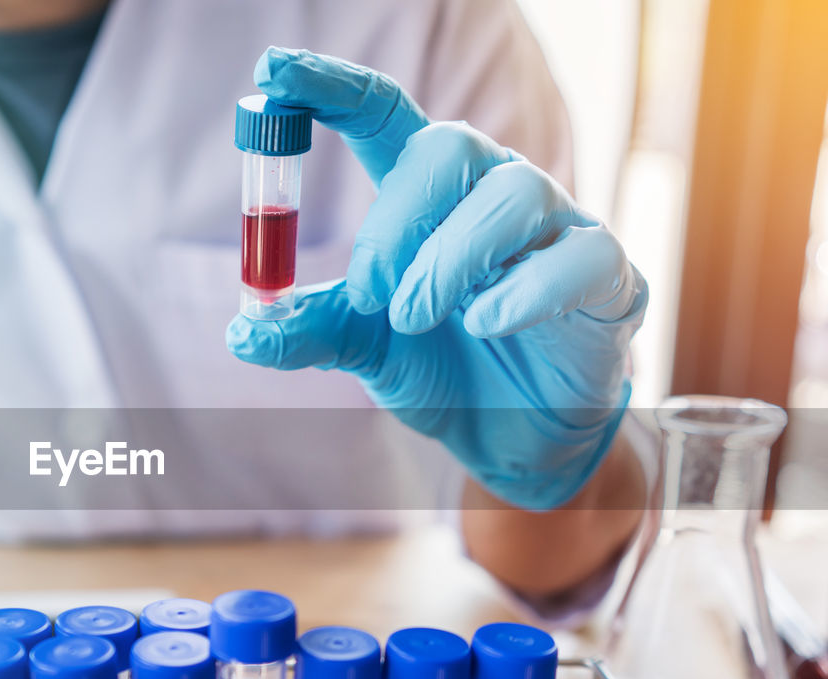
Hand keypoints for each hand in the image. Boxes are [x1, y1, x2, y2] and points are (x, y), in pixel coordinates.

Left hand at [227, 48, 647, 510]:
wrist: (513, 438)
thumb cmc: (443, 369)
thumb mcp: (364, 348)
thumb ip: (310, 330)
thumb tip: (242, 331)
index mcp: (428, 195)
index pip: (383, 114)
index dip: (330, 87)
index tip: (275, 69)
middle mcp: (492, 191)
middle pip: (448, 147)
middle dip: (396, 219)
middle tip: (369, 293)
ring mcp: (555, 226)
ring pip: (511, 195)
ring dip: (448, 260)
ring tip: (413, 319)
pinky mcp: (608, 274)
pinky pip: (576, 256)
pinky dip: (523, 291)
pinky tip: (486, 325)